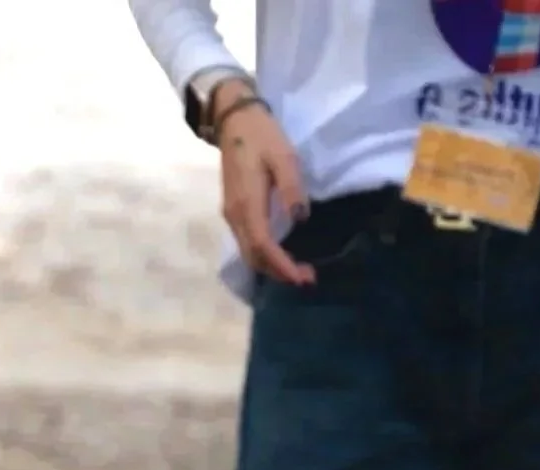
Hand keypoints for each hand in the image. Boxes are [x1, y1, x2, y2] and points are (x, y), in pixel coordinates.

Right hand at [217, 92, 312, 285]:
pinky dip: (265, 256)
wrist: (234, 120)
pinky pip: (248, 244)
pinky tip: (282, 255)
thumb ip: (291, 188)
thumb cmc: (261, 136)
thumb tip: (300, 219)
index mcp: (247, 204)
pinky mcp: (233, 212)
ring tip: (298, 272)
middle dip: (279, 273)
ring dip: (272, 267)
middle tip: (308, 279)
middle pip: (254, 258)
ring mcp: (231, 215)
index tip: (304, 277)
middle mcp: (235, 216)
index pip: (264, 246)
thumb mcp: (284, 156)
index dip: (283, 266)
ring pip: (249, 254)